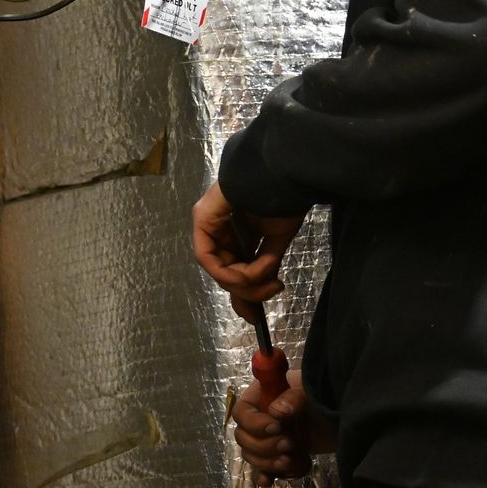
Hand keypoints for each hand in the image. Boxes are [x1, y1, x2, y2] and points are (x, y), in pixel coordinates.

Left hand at [192, 181, 304, 313]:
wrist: (283, 172)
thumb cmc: (283, 198)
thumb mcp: (276, 241)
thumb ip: (265, 268)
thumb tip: (266, 291)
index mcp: (237, 230)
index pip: (232, 268)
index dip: (243, 294)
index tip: (256, 315)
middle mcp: (219, 228)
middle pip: (224, 271)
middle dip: (246, 290)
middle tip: (271, 292)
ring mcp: (208, 223)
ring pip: (218, 268)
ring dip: (243, 282)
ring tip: (269, 282)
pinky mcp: (203, 219)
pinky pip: (209, 257)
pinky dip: (230, 271)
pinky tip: (252, 272)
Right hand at [231, 367, 332, 486]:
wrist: (344, 413)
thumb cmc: (325, 394)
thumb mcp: (309, 389)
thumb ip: (294, 396)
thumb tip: (277, 411)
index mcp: (261, 396)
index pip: (242, 412)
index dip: (254, 423)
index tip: (277, 427)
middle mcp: (261, 418)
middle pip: (244, 438)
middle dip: (264, 446)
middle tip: (289, 444)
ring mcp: (270, 438)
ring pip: (253, 456)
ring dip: (269, 462)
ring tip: (292, 459)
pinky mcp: (280, 454)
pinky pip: (264, 469)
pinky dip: (267, 476)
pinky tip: (270, 481)